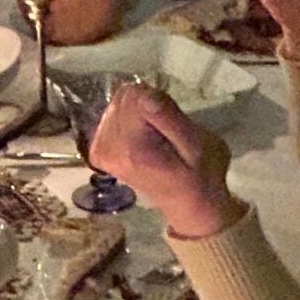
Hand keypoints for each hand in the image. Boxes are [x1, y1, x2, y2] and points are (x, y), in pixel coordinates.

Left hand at [88, 85, 244, 239]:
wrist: (190, 203)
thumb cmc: (200, 174)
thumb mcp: (197, 145)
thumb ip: (169, 119)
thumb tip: (144, 95)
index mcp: (129, 147)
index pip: (136, 95)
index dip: (159, 102)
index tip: (173, 124)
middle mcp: (105, 147)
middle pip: (124, 97)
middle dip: (148, 107)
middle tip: (167, 132)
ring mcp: (99, 150)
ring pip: (119, 102)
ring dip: (140, 113)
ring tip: (157, 138)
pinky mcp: (98, 150)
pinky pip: (113, 114)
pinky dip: (131, 120)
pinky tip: (144, 139)